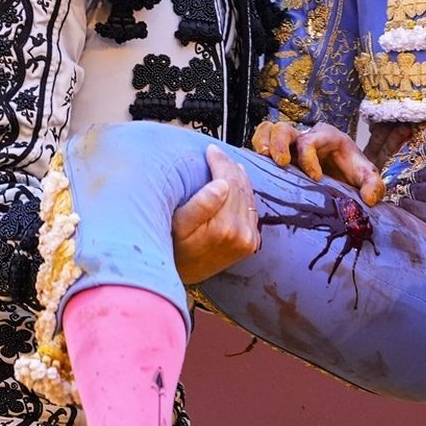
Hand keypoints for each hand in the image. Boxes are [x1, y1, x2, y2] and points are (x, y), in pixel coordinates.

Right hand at [171, 145, 261, 283]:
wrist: (181, 275)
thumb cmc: (174, 248)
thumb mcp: (179, 225)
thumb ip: (201, 204)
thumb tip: (222, 184)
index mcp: (225, 227)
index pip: (229, 182)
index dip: (220, 163)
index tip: (211, 150)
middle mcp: (242, 234)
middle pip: (241, 188)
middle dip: (229, 167)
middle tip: (218, 153)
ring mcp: (249, 239)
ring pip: (249, 197)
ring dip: (239, 178)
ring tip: (227, 164)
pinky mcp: (251, 243)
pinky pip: (251, 210)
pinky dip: (244, 195)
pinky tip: (235, 185)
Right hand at [252, 120, 385, 205]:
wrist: (346, 176)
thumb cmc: (353, 172)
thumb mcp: (368, 177)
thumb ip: (374, 185)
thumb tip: (369, 199)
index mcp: (327, 137)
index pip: (311, 141)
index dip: (309, 158)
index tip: (315, 178)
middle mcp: (306, 136)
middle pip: (285, 129)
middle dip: (280, 145)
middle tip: (281, 164)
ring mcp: (291, 143)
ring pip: (270, 130)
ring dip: (264, 142)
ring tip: (263, 158)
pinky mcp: (280, 153)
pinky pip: (263, 140)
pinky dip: (257, 147)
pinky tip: (257, 164)